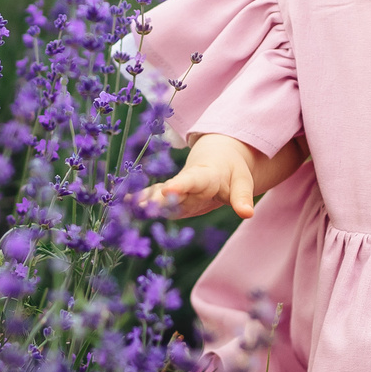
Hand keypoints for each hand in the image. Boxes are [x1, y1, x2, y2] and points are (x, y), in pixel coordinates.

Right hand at [138, 132, 264, 219]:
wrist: (217, 157)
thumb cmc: (231, 172)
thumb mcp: (242, 182)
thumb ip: (242, 198)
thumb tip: (248, 214)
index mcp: (205, 175)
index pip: (193, 180)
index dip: (181, 186)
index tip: (169, 190)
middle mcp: (186, 181)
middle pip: (170, 191)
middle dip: (156, 200)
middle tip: (140, 208)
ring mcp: (176, 189)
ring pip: (158, 195)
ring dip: (143, 202)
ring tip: (126, 208)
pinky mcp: (170, 195)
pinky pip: (154, 197)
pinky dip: (140, 202)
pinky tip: (123, 206)